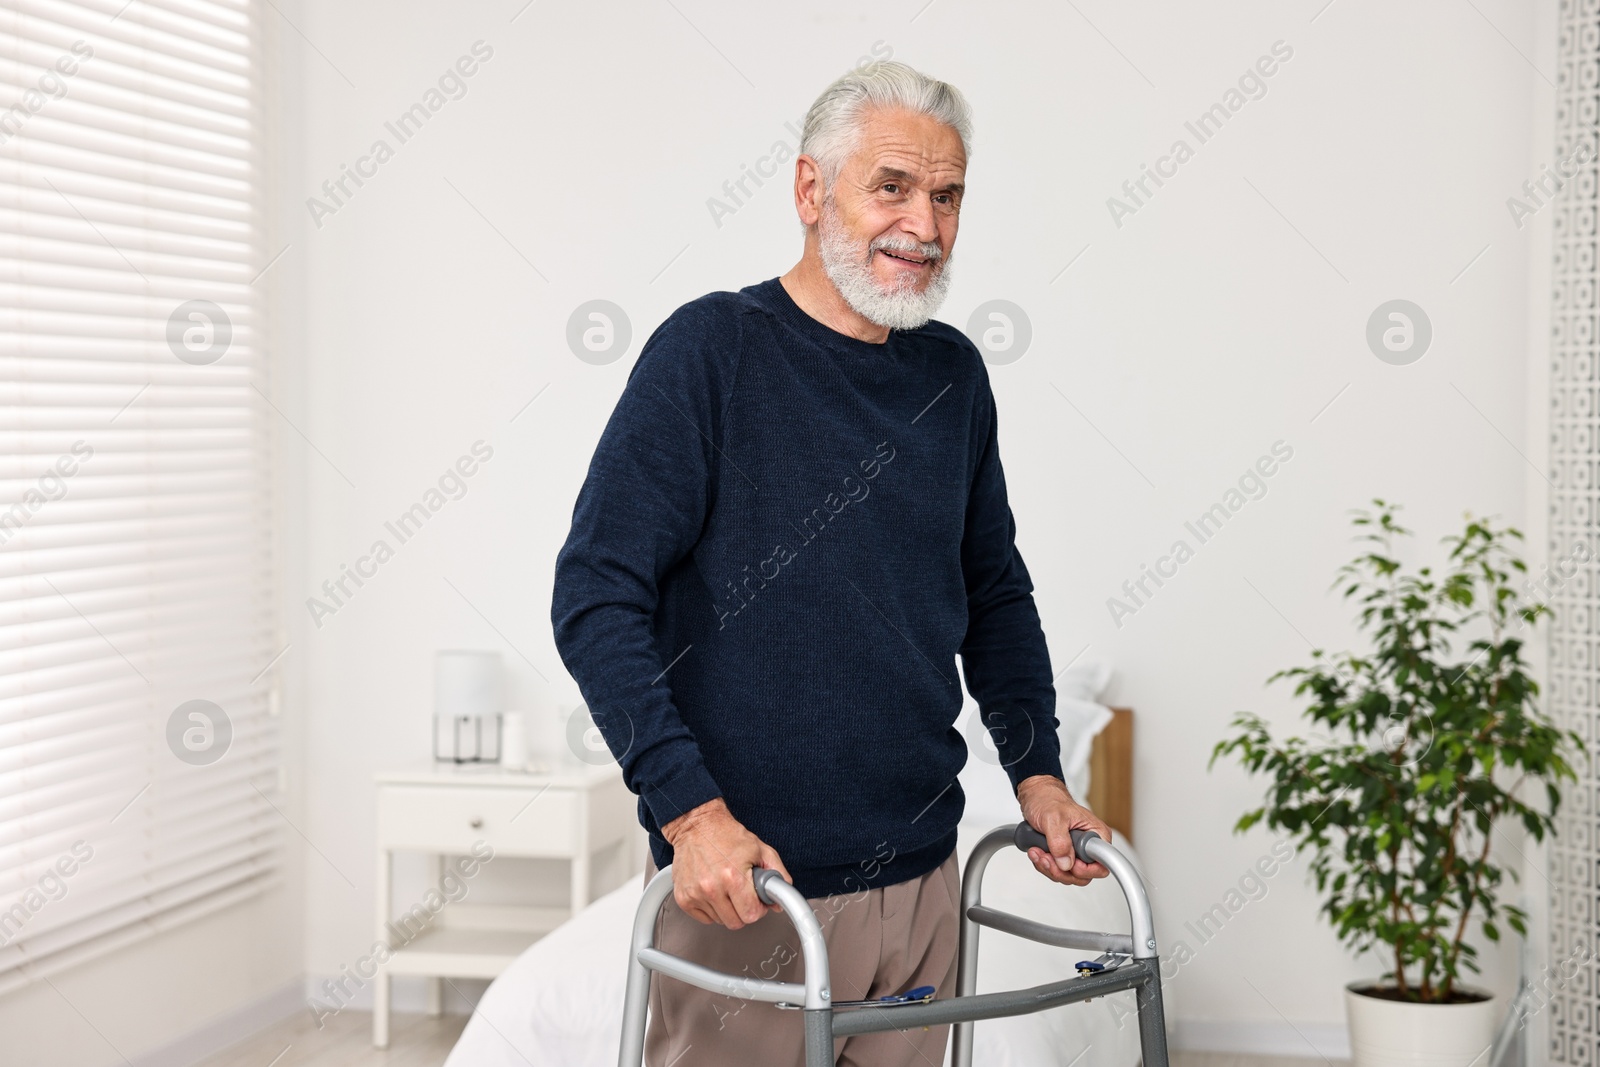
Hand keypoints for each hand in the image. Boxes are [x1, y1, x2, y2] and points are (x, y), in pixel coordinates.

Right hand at [661, 798, 792, 928]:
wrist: (697, 825)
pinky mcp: (683, 898)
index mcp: (733, 876)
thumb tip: (780, 898)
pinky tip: (713, 891)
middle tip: (742, 893)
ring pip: (720, 921)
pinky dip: (711, 909)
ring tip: (725, 887)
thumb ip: (777, 874)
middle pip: (736, 922)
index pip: (751, 915)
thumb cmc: (727, 835)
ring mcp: (695, 894)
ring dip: (726, 909)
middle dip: (743, 910)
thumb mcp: (760, 849)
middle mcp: (712, 887)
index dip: (758, 909)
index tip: (756, 901)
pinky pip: (704, 918)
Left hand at [1015, 775, 1113, 886]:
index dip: (1086, 870)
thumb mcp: (1053, 817)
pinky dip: (1044, 865)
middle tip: (1046, 857)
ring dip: (1049, 867)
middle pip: (1083, 875)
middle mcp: (1088, 845)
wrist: (1036, 796)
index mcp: (1096, 834)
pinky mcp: (1063, 855)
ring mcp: (1075, 852)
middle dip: (1061, 871)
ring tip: (1038, 852)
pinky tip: (1037, 853)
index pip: (1102, 864)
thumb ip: (1060, 841)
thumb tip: (1066, 862)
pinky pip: (1057, 870)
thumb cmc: (1049, 800)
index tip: (1070, 864)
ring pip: (1068, 875)